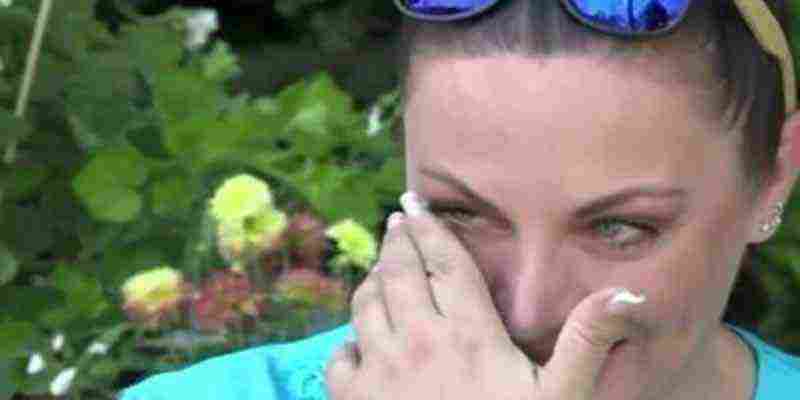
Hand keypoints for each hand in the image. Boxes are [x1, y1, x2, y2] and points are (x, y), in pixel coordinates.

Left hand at [325, 191, 645, 399]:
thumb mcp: (561, 398)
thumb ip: (587, 343)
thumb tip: (627, 292)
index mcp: (468, 334)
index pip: (444, 263)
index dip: (428, 228)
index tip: (413, 204)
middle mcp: (418, 340)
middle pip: (398, 272)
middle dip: (397, 241)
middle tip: (397, 222)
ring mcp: (380, 369)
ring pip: (365, 304)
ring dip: (372, 280)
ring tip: (380, 269)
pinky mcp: (354, 399)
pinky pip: (340, 355)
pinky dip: (350, 340)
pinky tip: (361, 340)